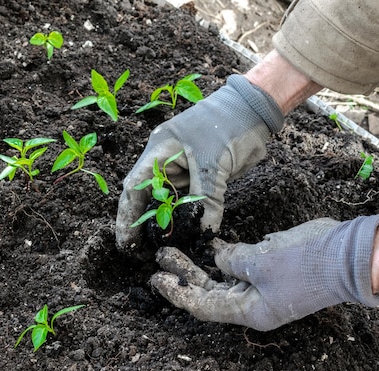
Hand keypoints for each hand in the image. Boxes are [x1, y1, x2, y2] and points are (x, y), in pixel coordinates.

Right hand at [116, 75, 283, 251]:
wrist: (254, 109)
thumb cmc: (228, 125)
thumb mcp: (215, 163)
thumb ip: (207, 198)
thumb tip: (205, 232)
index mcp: (158, 152)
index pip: (134, 188)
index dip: (127, 216)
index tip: (125, 241)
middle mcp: (164, 162)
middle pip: (146, 197)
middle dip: (142, 224)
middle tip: (140, 252)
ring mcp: (181, 169)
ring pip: (167, 202)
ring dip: (165, 223)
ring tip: (160, 247)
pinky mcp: (198, 176)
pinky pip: (186, 201)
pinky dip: (185, 216)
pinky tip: (185, 233)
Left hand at [150, 215, 378, 330]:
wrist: (348, 253)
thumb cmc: (305, 263)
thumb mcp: (260, 261)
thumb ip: (231, 260)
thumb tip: (217, 256)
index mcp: (250, 311)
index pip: (204, 306)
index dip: (179, 293)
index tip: (157, 280)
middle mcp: (253, 303)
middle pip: (209, 291)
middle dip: (185, 274)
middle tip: (162, 256)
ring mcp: (262, 286)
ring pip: (222, 277)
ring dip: (200, 263)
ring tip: (176, 248)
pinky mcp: (269, 270)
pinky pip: (239, 265)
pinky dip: (223, 254)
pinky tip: (209, 243)